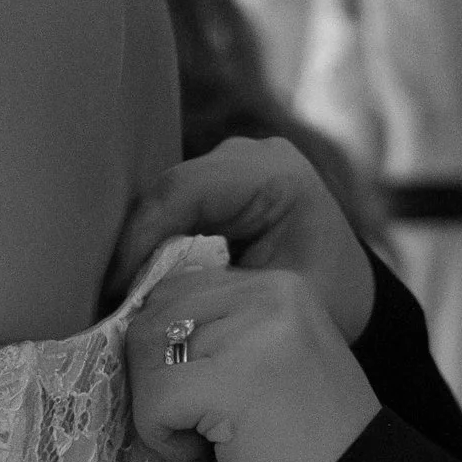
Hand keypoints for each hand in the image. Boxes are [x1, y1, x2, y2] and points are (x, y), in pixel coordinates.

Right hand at [107, 136, 376, 342]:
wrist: (354, 295)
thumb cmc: (328, 302)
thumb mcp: (274, 304)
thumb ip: (213, 296)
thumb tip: (141, 305)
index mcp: (277, 175)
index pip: (186, 191)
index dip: (141, 237)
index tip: (116, 290)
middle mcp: (251, 155)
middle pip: (168, 190)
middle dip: (133, 243)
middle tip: (107, 296)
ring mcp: (233, 162)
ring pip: (163, 198)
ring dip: (138, 244)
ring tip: (116, 291)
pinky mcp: (219, 182)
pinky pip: (172, 206)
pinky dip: (152, 242)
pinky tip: (135, 279)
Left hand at [125, 262, 377, 461]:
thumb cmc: (305, 448)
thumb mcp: (267, 363)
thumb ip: (217, 331)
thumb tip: (135, 324)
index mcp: (280, 284)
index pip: (178, 290)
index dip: (165, 350)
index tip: (198, 397)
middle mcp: (272, 294)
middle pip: (153, 317)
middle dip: (155, 380)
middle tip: (197, 428)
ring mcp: (257, 332)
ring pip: (146, 355)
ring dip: (158, 411)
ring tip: (205, 443)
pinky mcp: (236, 379)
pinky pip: (154, 398)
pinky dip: (163, 439)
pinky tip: (205, 460)